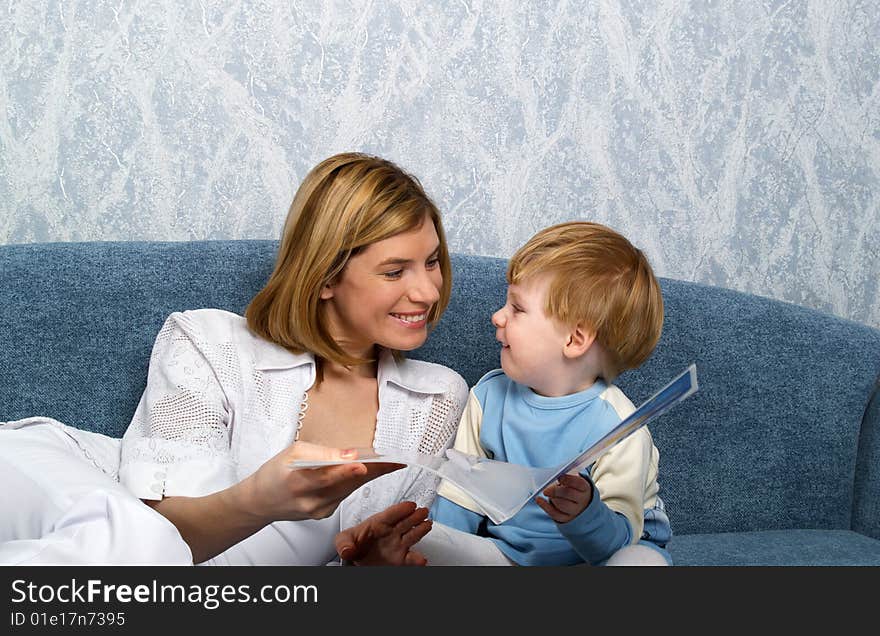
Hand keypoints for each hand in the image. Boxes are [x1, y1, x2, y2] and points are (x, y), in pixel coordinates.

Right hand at [237, 442, 404, 522]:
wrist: (261, 501)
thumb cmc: (275, 473)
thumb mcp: (293, 453)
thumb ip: (322, 453)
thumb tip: (349, 454)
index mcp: (299, 481)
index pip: (327, 475)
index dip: (346, 470)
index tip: (363, 463)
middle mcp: (311, 500)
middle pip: (347, 484)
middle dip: (374, 471)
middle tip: (396, 460)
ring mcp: (319, 510)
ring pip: (350, 490)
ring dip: (370, 476)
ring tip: (390, 462)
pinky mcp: (324, 514)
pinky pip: (345, 495)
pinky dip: (356, 482)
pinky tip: (368, 472)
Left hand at [335, 501, 432, 565]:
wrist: (356, 559)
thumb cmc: (352, 544)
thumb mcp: (342, 540)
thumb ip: (344, 543)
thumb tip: (347, 550)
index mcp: (378, 523)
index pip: (390, 514)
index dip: (400, 509)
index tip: (410, 505)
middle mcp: (391, 532)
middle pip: (405, 521)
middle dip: (415, 516)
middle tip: (423, 511)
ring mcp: (397, 544)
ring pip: (412, 535)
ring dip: (421, 530)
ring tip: (428, 525)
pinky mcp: (401, 558)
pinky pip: (411, 558)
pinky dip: (418, 559)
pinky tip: (422, 559)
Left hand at [535, 473, 591, 522]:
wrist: (579, 504)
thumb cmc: (572, 488)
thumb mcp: (573, 481)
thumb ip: (565, 477)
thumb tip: (552, 475)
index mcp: (585, 488)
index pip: (579, 483)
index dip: (568, 480)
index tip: (559, 477)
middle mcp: (582, 500)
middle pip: (569, 495)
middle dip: (556, 491)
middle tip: (546, 489)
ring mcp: (575, 511)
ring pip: (562, 505)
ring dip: (552, 498)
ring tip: (546, 492)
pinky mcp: (567, 518)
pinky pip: (555, 514)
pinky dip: (545, 506)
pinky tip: (538, 499)